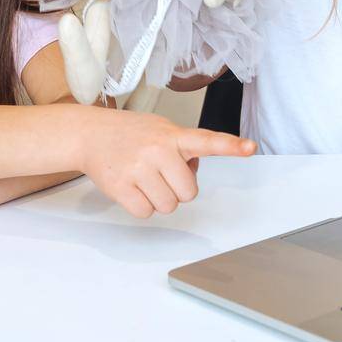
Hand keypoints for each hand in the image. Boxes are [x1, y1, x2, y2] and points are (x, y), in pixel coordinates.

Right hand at [75, 110, 255, 217]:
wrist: (90, 134)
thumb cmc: (130, 133)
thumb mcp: (161, 130)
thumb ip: (182, 147)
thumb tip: (191, 170)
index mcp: (173, 135)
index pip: (207, 140)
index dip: (231, 146)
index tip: (250, 148)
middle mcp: (158, 150)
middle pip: (188, 193)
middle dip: (177, 189)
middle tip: (160, 174)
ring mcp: (139, 169)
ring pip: (168, 206)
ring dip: (158, 198)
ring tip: (143, 178)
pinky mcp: (121, 187)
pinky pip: (145, 212)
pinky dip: (141, 205)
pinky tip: (132, 187)